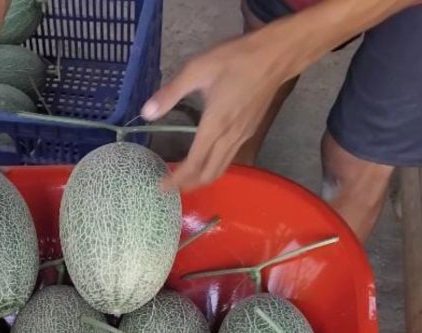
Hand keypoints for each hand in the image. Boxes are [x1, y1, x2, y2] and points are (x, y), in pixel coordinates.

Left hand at [142, 32, 289, 190]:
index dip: (177, 179)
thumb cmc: (236, 59)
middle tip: (172, 186)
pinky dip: (215, 167)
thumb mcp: (197, 69)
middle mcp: (229, 137)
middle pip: (209, 174)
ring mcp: (242, 137)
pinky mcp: (250, 132)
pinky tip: (207, 160)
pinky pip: (230, 159)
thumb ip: (171, 93)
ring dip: (203, 179)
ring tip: (186, 178)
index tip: (163, 186)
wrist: (276, 56)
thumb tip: (146, 113)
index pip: (194, 164)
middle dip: (189, 185)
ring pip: (221, 169)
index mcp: (214, 125)